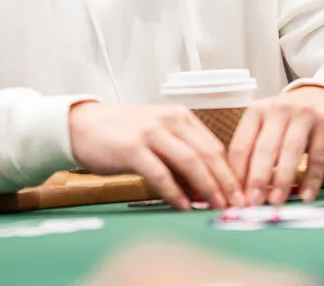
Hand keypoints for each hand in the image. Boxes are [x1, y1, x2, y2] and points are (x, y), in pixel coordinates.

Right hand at [68, 102, 243, 211]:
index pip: (215, 146)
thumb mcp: (158, 136)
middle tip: (236, 205)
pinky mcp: (132, 148)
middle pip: (207, 154)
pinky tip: (183, 206)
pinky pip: (161, 173)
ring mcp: (151, 133)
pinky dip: (175, 192)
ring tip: (215, 207)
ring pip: (189, 162)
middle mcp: (169, 121)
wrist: (84, 126)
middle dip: (225, 183)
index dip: (230, 173)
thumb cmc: (123, 134)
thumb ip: (181, 155)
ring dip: (206, 188)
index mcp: (180, 117)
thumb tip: (206, 189)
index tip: (240, 194)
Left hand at [228, 85, 323, 205]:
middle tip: (254, 203)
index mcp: (256, 111)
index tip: (237, 198)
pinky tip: (306, 196)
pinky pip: (318, 156)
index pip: (242, 145)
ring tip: (277, 202)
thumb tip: (242, 192)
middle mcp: (279, 108)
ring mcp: (304, 113)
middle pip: (265, 148)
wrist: (323, 98)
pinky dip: (312, 180)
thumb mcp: (267, 128)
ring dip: (282, 180)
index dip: (238, 174)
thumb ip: (254, 153)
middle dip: (258, 179)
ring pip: (291, 151)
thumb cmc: (288, 121)